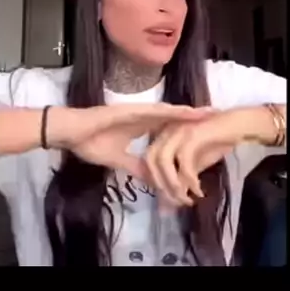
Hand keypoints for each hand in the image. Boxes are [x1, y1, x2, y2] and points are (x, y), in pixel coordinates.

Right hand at [51, 104, 209, 181]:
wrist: (71, 133)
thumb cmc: (91, 143)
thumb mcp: (119, 161)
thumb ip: (137, 167)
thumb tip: (153, 179)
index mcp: (142, 127)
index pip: (170, 127)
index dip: (187, 127)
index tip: (206, 128)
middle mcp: (143, 117)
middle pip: (175, 117)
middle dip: (195, 116)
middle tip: (218, 115)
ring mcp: (138, 112)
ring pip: (169, 112)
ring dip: (188, 112)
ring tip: (209, 112)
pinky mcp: (130, 111)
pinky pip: (154, 112)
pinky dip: (170, 112)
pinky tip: (185, 112)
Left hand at [146, 105, 283, 205]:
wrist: (240, 125)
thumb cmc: (218, 141)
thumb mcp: (195, 163)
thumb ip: (181, 178)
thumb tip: (170, 202)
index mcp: (164, 135)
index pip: (148, 160)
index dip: (154, 180)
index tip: (167, 198)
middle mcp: (167, 130)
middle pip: (151, 160)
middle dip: (160, 185)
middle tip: (175, 203)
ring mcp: (179, 130)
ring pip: (164, 160)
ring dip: (172, 184)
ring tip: (186, 200)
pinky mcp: (193, 133)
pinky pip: (184, 160)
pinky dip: (189, 179)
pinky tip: (199, 190)